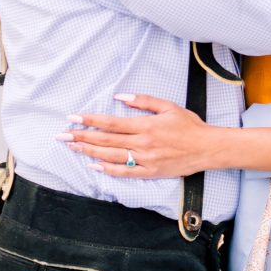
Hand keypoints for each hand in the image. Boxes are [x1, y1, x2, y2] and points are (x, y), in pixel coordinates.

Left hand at [59, 95, 219, 178]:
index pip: (111, 123)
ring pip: (111, 157)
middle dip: (82, 137)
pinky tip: (94, 166)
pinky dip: (107, 170)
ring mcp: (145, 160)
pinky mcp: (150, 172)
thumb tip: (120, 97)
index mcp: (146, 126)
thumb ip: (144, 101)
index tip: (73, 118)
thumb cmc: (189, 125)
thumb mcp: (169, 106)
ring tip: (72, 148)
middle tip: (63, 136)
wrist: (207, 148)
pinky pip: (124, 173)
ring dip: (89, 152)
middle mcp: (142, 144)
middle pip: (106, 141)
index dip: (90, 120)